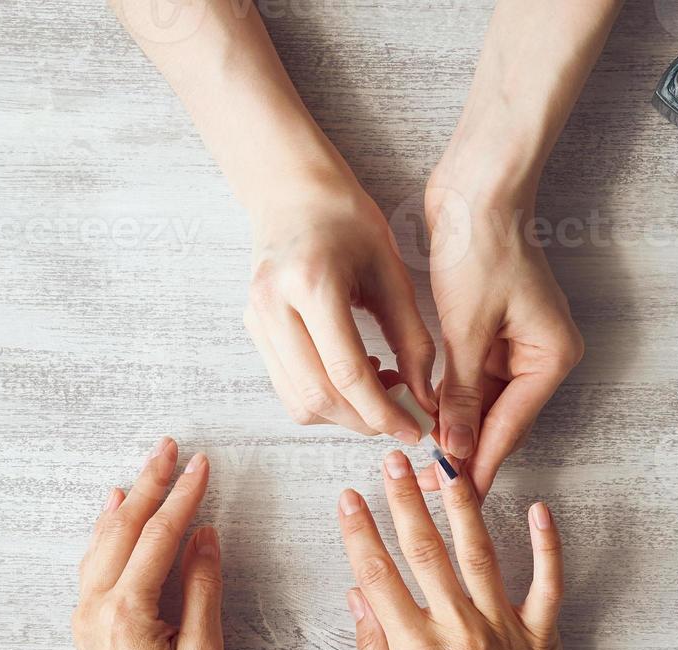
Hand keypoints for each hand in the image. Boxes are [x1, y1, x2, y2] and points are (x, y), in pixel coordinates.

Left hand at [46, 437, 222, 649]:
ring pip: (104, 541)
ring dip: (128, 502)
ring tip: (146, 469)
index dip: (184, 497)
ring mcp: (86, 615)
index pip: (160, 536)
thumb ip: (202, 591)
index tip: (203, 465)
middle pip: (124, 528)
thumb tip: (204, 538)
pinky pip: (93, 562)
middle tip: (170, 447)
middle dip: (149, 484)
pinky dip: (106, 531)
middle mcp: (97, 605)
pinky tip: (112, 514)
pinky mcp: (86, 627)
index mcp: (127, 610)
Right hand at [245, 173, 436, 439]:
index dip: (383, 411)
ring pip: (299, 402)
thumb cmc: (348, 223)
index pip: (346, 372)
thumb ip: (411, 339)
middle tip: (401, 417)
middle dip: (364, 420)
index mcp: (312, 284)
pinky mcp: (253, 331)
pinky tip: (352, 377)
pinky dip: (324, 399)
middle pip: (318, 396)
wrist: (293, 192)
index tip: (412, 429)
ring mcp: (256, 321)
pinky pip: (288, 389)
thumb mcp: (392, 273)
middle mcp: (274, 306)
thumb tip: (423, 399)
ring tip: (379, 391)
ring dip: (343, 414)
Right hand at [337, 450, 583, 649]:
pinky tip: (540, 508)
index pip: (379, 576)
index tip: (348, 499)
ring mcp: (503, 626)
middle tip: (392, 462)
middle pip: (425, 551)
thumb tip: (358, 598)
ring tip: (446, 469)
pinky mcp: (540, 632)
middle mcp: (458, 629)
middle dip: (404, 501)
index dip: (359, 533)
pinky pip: (547, 581)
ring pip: (479, 553)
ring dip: (460, 506)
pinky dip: (547, 544)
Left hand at [420, 173, 583, 497]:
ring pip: (484, 403)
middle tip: (430, 484)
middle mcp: (543, 355)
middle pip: (501, 420)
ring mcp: (519, 345)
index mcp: (551, 357)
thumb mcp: (466, 329)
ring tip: (422, 459)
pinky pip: (473, 379)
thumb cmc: (480, 246)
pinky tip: (424, 417)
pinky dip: (450, 397)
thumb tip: (456, 451)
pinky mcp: (494, 333)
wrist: (476, 187)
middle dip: (465, 449)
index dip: (480, 462)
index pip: (511, 426)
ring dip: (454, 426)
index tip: (457, 496)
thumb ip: (462, 396)